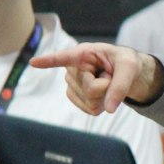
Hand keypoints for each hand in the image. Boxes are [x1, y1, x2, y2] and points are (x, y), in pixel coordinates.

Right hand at [31, 44, 161, 115]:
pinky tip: (102, 94)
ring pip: (90, 102)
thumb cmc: (125, 63)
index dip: (49, 61)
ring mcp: (71, 83)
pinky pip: (90, 110)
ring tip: (106, 82)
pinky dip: (102, 106)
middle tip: (111, 76)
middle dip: (107, 86)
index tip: (33, 62)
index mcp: (84, 53)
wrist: (125, 74)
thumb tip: (108, 109)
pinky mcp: (75, 97)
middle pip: (90, 89)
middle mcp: (73, 68)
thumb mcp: (130, 66)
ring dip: (105, 96)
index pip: (64, 58)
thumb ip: (121, 85)